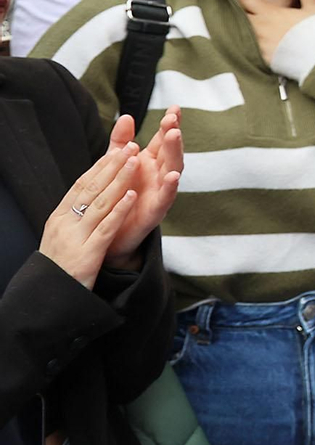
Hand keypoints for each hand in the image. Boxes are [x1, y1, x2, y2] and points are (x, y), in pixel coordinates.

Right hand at [39, 142, 140, 287]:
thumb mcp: (62, 236)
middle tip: (131, 146)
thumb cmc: (60, 267)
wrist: (49, 298)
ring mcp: (75, 238)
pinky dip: (119, 211)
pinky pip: (105, 228)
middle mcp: (65, 224)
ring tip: (136, 161)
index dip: (101, 166)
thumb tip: (88, 194)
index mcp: (59, 217)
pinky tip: (132, 197)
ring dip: (119, 180)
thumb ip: (74, 216)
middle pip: (91, 189)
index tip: (117, 149)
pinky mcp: (87, 254)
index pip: (81, 186)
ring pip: (100, 203)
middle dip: (113, 166)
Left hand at [103, 108, 183, 269]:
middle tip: (172, 120)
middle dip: (172, 135)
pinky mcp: (155, 212)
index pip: (162, 139)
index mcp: (150, 162)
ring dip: (174, 153)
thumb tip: (127, 116)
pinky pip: (165, 199)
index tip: (174, 108)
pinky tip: (173, 176)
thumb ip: (121, 142)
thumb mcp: (116, 165)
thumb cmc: (117, 197)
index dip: (169, 124)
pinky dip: (171, 187)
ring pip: (172, 170)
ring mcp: (160, 192)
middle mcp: (159, 175)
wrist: (109, 235)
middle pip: (170, 152)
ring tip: (174, 136)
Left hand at [239, 0, 314, 61]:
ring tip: (236, 29)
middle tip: (229, 10)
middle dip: (235, 13)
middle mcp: (260, 27)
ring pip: (241, 34)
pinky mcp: (261, 58)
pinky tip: (247, 48)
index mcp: (270, 13)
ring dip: (240, 30)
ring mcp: (259, 44)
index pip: (246, 0)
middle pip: (239, 17)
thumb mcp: (313, 10)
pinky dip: (247, 48)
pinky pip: (249, 52)